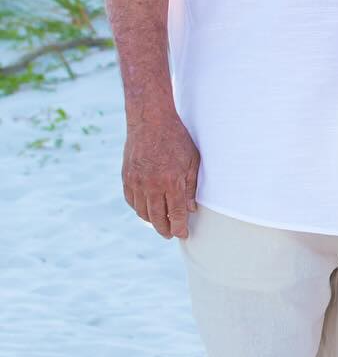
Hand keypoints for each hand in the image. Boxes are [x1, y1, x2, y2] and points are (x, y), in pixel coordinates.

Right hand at [121, 108, 199, 239]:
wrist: (150, 121)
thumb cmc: (176, 139)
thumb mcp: (192, 161)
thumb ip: (191, 187)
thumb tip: (191, 209)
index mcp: (171, 182)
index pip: (176, 214)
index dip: (179, 228)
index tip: (182, 234)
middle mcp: (152, 185)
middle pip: (157, 218)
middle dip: (165, 230)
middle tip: (170, 234)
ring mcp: (136, 182)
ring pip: (142, 212)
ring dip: (151, 221)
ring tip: (159, 223)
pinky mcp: (126, 177)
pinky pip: (131, 201)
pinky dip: (139, 208)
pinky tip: (146, 209)